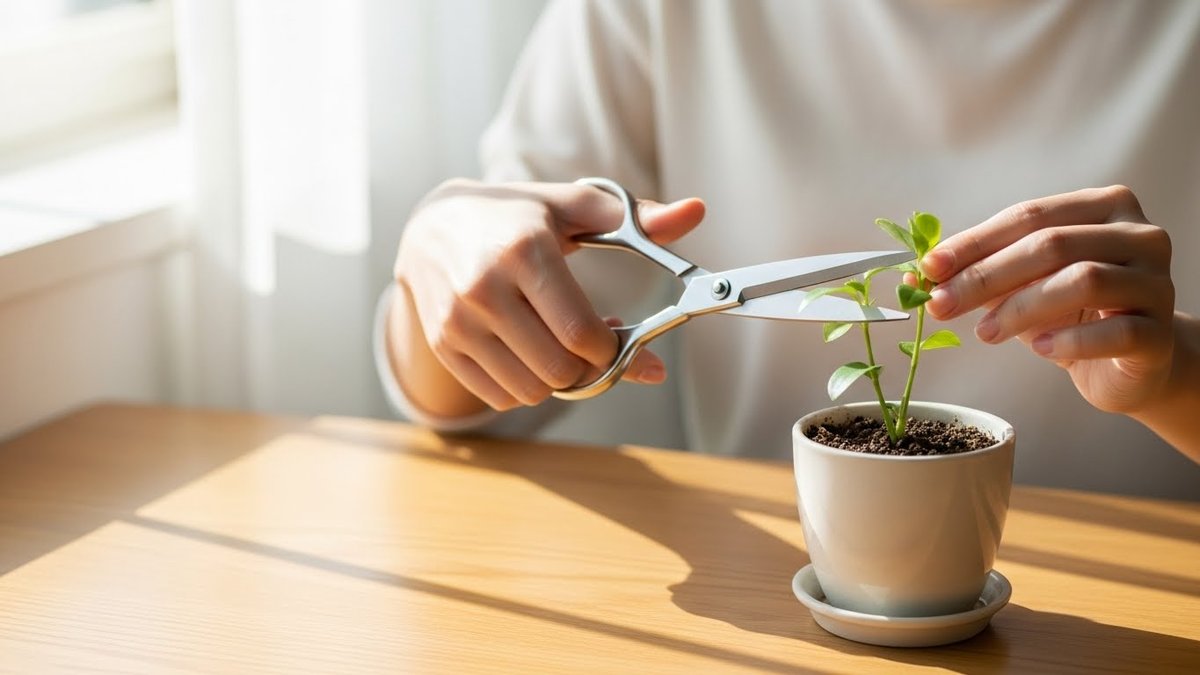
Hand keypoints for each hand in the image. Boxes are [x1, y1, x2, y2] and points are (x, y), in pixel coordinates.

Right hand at [392, 179, 705, 413]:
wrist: (432, 228)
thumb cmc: (516, 216)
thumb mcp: (572, 207)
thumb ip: (636, 218)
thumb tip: (696, 213)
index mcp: (524, 251)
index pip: (580, 333)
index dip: (613, 349)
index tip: (623, 336)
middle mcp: (484, 289)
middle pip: (559, 369)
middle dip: (590, 366)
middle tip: (595, 343)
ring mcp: (457, 322)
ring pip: (531, 390)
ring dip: (559, 379)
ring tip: (561, 344)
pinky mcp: (443, 346)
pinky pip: (501, 397)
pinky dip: (526, 386)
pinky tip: (532, 353)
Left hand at [921, 185, 1174, 413]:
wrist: (1129, 362)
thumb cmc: (1070, 312)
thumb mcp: (1020, 286)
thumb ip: (979, 272)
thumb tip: (917, 274)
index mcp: (1103, 207)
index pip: (1029, 216)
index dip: (974, 242)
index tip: (928, 267)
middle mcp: (1139, 235)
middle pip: (1052, 244)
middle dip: (986, 276)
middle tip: (940, 305)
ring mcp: (1157, 282)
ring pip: (1084, 280)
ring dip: (1022, 308)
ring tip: (986, 333)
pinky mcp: (1162, 333)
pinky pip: (1116, 331)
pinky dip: (1070, 340)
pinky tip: (1040, 349)